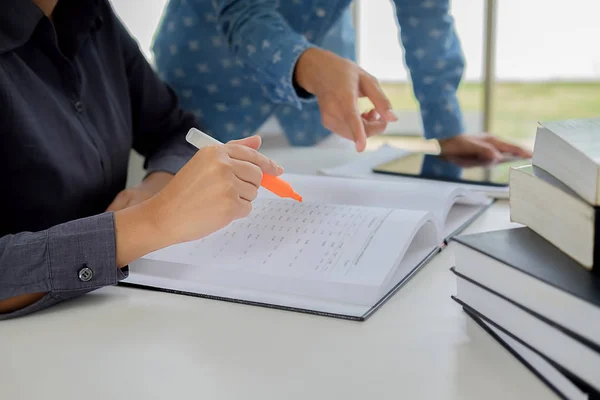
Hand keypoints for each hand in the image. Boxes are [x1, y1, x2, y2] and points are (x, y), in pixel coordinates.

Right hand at [113, 136, 282, 266]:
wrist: (165, 215)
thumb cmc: (184, 190)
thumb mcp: (204, 163)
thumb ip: (233, 150)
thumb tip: (258, 140)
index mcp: (216, 152)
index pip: (251, 155)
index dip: (267, 164)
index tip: (277, 170)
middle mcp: (224, 165)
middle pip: (257, 175)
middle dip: (249, 184)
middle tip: (229, 192)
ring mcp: (228, 186)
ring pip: (253, 193)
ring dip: (240, 199)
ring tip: (216, 201)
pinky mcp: (231, 205)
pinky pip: (246, 208)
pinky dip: (236, 212)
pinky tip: (217, 211)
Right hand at [294, 48, 397, 151]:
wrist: (320, 72)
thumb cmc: (345, 73)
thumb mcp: (367, 80)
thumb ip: (381, 100)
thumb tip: (394, 119)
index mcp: (344, 96)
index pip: (351, 117)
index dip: (358, 132)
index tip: (361, 147)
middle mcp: (333, 110)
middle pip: (359, 130)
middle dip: (374, 127)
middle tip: (378, 111)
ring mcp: (329, 119)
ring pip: (354, 135)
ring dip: (366, 128)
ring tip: (368, 111)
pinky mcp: (327, 124)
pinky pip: (347, 133)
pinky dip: (357, 128)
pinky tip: (359, 115)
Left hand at [438, 133, 531, 162]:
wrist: (443, 149)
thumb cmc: (456, 145)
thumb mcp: (469, 147)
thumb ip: (484, 151)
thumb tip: (498, 157)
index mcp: (490, 141)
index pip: (510, 147)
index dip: (521, 152)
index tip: (533, 155)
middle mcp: (491, 145)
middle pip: (510, 151)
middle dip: (521, 153)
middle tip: (534, 157)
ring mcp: (488, 151)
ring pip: (503, 156)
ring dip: (513, 157)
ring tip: (527, 158)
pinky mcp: (483, 157)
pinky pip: (495, 160)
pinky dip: (502, 161)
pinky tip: (508, 161)